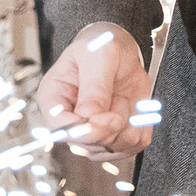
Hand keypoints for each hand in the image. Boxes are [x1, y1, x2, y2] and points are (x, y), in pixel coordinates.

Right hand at [37, 23, 153, 155]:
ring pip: (114, 147)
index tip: (106, 117)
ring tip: (124, 97)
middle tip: (121, 98)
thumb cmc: (99, 48)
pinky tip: (136, 107)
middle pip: (88, 144)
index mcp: (54, 100)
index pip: (60, 129)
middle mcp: (71, 122)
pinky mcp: (117, 135)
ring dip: (127, 122)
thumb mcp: (98, 56)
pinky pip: (135, 144)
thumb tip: (89, 114)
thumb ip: (94, 85)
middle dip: (110, 125)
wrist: (119, 50)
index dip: (83, 130)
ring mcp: (94, 132)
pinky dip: (142, 125)